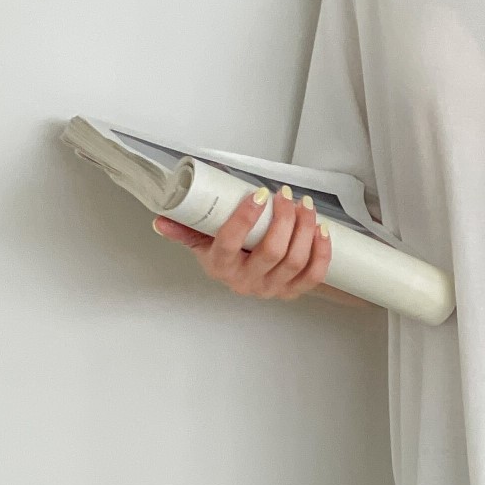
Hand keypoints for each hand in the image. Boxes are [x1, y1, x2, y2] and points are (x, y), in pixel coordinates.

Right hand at [152, 184, 332, 300]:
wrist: (249, 276)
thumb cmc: (227, 252)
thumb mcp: (202, 240)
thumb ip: (185, 229)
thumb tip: (162, 220)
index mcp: (221, 267)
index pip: (232, 243)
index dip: (246, 217)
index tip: (258, 193)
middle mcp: (247, 282)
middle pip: (272, 251)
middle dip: (284, 219)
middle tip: (285, 195)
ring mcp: (273, 289)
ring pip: (295, 260)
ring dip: (304, 229)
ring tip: (304, 205)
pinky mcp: (294, 291)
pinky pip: (314, 274)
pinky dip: (321, 251)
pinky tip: (321, 229)